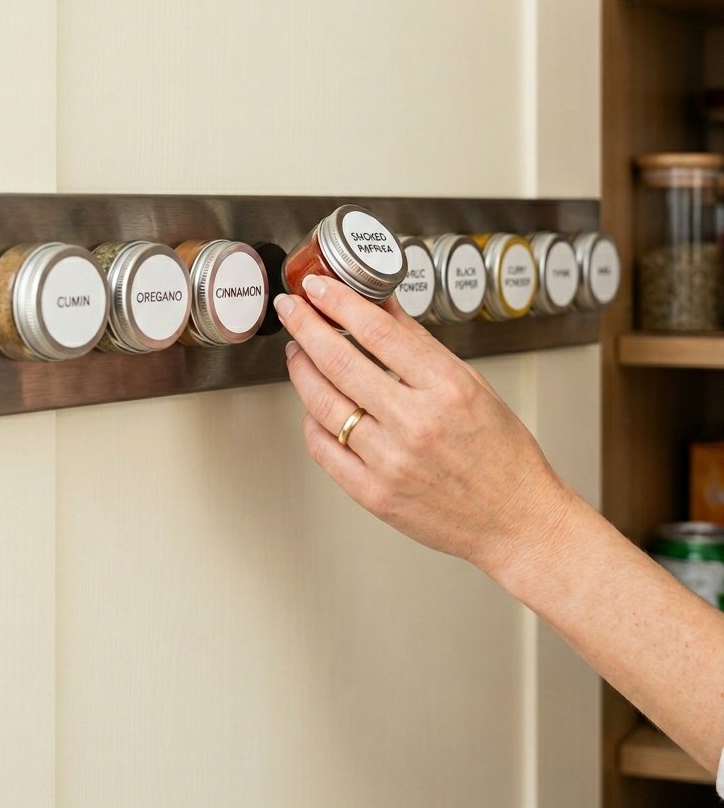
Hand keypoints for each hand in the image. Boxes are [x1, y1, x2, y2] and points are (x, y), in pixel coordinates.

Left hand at [273, 274, 573, 586]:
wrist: (516, 520)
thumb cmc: (503, 455)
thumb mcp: (474, 385)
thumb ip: (421, 346)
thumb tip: (382, 307)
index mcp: (447, 388)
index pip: (377, 331)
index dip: (338, 302)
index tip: (318, 286)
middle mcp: (416, 423)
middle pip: (340, 361)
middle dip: (306, 326)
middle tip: (292, 309)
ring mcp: (391, 461)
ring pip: (324, 404)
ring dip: (301, 370)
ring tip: (298, 352)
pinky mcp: (374, 494)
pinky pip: (325, 450)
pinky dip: (312, 421)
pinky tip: (314, 405)